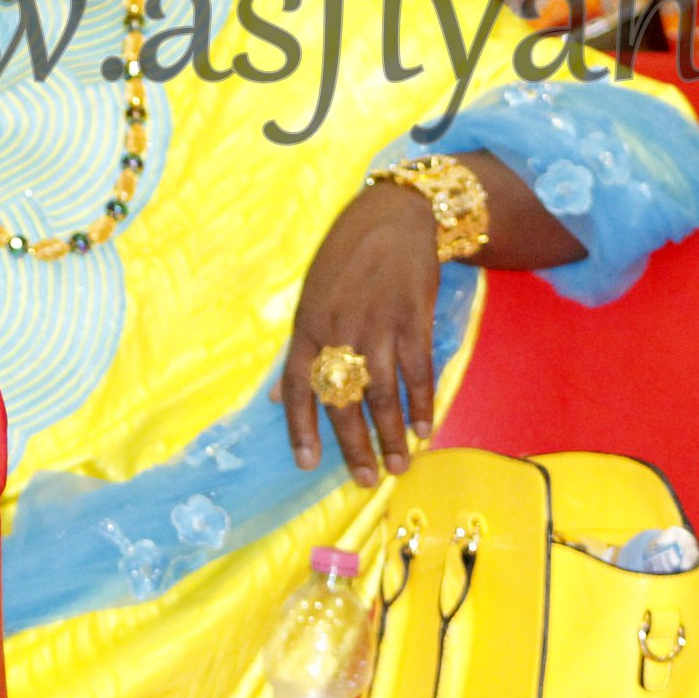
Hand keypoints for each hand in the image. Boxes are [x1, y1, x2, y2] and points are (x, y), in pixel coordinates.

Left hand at [277, 183, 441, 486]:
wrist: (395, 217)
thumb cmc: (347, 257)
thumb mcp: (311, 294)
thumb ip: (300, 347)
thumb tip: (275, 397)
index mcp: (307, 323)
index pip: (297, 385)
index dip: (300, 427)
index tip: (307, 463)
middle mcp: (338, 328)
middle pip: (342, 397)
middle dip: (353, 444)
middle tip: (363, 480)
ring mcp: (378, 324)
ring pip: (381, 392)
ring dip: (390, 434)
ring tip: (397, 465)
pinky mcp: (413, 318)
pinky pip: (417, 371)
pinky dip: (421, 403)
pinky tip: (423, 429)